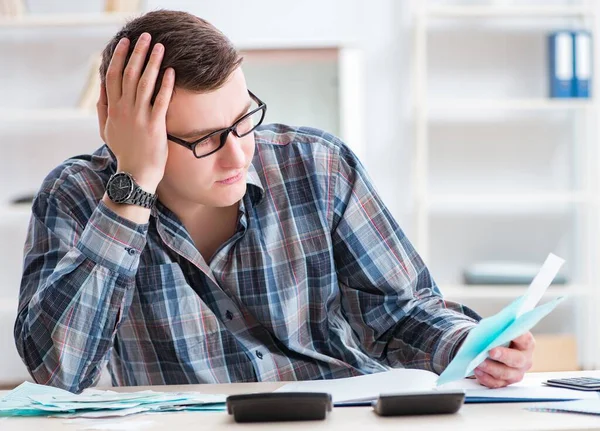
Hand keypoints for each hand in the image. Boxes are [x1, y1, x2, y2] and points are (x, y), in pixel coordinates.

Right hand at [97, 32, 174, 191]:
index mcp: (112, 109)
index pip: (113, 76)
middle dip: (137, 53)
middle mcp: (124, 110)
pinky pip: (161, 100)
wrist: (135, 175)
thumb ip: (103, 110)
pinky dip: (165, 85)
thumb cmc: (124, 153)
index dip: (118, 57)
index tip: (124, 42)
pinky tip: (171, 72)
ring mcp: (139, 117)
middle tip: (145, 37)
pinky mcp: (155, 125)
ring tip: (159, 48)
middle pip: (128, 74)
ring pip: (144, 83)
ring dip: (152, 63)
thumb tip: (101, 90)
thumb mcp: (107, 131)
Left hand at [473, 332, 534, 387]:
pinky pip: (496, 383)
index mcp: (526, 344)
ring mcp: (516, 373)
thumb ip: (499, 331)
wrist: (494, 349)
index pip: (525, 340)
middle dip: (503, 355)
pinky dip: (485, 377)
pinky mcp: (506, 382)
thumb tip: (489, 331)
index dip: (517, 337)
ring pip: (505, 373)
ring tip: (479, 362)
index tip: (507, 333)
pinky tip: (478, 371)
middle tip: (491, 351)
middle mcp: (524, 360)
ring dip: (490, 368)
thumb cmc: (499, 339)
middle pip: (517, 360)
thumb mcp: (501, 331)